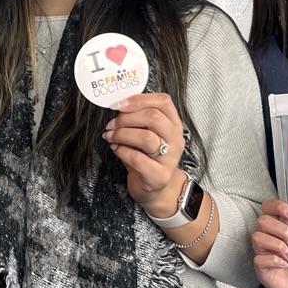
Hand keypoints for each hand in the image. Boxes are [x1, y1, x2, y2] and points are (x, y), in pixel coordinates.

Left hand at [102, 92, 185, 215]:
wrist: (154, 188)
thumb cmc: (147, 157)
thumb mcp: (146, 133)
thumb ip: (138, 117)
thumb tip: (118, 104)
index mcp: (173, 124)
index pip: (163, 102)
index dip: (139, 99)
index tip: (119, 104)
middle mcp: (175, 140)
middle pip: (154, 117)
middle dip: (126, 118)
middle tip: (112, 124)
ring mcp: (170, 159)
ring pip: (146, 138)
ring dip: (122, 134)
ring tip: (111, 137)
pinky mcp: (159, 176)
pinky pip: (138, 159)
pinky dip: (122, 151)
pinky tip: (116, 150)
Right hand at [252, 199, 287, 287]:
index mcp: (279, 228)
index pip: (269, 208)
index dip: (278, 207)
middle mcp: (268, 237)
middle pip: (262, 221)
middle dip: (280, 228)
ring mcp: (263, 253)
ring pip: (257, 237)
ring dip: (276, 244)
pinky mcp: (261, 268)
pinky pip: (259, 259)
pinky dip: (274, 260)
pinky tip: (285, 265)